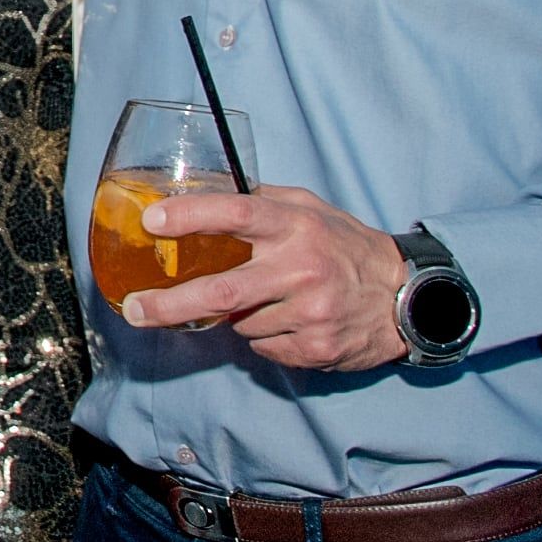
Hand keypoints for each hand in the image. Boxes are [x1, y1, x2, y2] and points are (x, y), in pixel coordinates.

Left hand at [126, 185, 409, 370]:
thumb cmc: (346, 246)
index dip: (191, 216)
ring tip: (267, 299)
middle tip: (135, 309)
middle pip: (222, 292)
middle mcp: (301, 268)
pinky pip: (261, 346)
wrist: (406, 297)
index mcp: (295, 225)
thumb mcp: (310, 208)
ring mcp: (310, 313)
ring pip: (239, 323)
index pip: (236, 212)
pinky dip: (260, 335)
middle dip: (169, 305)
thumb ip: (263, 201)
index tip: (152, 222)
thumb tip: (205, 192)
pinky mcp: (315, 349)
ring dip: (236, 316)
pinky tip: (288, 320)